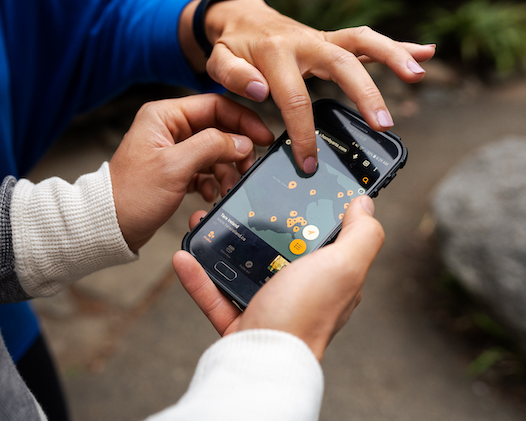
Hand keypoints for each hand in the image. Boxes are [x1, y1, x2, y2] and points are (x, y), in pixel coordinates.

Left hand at [109, 94, 273, 251]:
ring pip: (213, 151)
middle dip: (235, 149)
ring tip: (228, 188)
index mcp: (164, 116)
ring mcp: (172, 150)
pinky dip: (212, 181)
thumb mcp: (175, 167)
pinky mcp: (174, 171)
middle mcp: (168, 128)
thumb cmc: (132, 195)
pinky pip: (204, 169)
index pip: (215, 106)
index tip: (263, 137)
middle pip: (217, 129)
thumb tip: (242, 141)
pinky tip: (210, 194)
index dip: (242, 120)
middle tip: (249, 167)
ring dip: (225, 169)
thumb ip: (211, 147)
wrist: (109, 226)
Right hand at [173, 196, 383, 359]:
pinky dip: (197, 275)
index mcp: (327, 277)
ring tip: (204, 221)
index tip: (285, 188)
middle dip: (253, 224)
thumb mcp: (344, 266)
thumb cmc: (306, 314)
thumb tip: (364, 204)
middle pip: (274, 248)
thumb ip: (360, 234)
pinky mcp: (237, 319)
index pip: (320, 236)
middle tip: (235, 201)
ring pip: (240, 266)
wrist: (262, 361)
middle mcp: (299, 291)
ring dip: (218, 243)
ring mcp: (267, 305)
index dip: (305, 211)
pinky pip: (213, 292)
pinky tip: (185, 256)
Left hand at [179, 0, 434, 172]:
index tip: (309, 162)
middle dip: (366, 94)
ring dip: (393, 56)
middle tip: (383, 124)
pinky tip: (423, 53)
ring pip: (363, 43)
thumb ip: (235, 76)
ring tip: (418, 74)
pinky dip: (396, 47)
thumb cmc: (233, 47)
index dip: (302, 134)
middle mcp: (306, 43)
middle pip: (342, 65)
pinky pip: (367, 43)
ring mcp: (323, 40)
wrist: (243, 19)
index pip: (295, 99)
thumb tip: (262, 90)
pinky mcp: (333, 41)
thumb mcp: (219, 62)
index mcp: (276, 55)